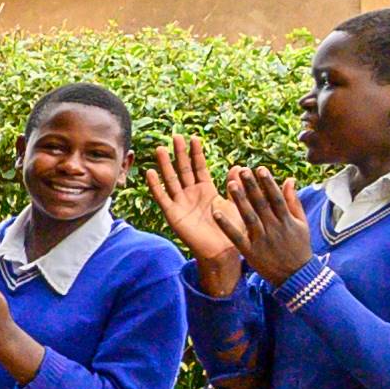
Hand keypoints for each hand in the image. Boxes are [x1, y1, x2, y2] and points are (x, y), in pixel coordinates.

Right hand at [144, 139, 244, 287]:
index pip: (199, 167)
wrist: (222, 252)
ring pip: (171, 180)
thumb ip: (235, 186)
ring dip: (165, 165)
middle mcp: (192, 194)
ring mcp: (181, 203)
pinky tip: (150, 172)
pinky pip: (162, 198)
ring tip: (160, 149)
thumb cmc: (232, 230)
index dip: (196, 153)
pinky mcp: (173, 214)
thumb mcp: (236, 204)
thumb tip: (239, 167)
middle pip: (183, 169)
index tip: (194, 138)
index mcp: (207, 190)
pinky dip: (155, 186)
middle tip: (176, 136)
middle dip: (180, 153)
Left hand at [226, 164, 310, 284]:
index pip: (276, 198)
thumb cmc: (300, 247)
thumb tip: (289, 179)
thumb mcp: (301, 223)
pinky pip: (236, 236)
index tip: (260, 169)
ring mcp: (262, 240)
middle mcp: (274, 228)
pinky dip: (226, 225)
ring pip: (249, 217)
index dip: (268, 183)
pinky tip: (216, 213)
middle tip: (242, 170)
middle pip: (261, 204)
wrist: (297, 276)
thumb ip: (293, 201)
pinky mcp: (251, 252)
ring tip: (231, 184)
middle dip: (252, 186)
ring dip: (240, 200)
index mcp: (287, 220)